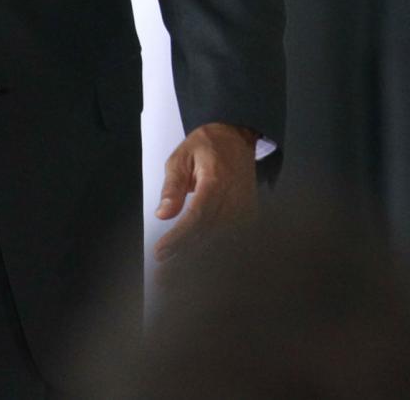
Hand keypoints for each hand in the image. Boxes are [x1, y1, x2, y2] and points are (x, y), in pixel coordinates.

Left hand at [152, 120, 259, 264]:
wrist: (236, 138)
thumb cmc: (208, 146)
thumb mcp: (181, 157)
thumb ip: (172, 186)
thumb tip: (163, 213)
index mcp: (216, 181)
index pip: (197, 216)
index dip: (178, 238)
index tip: (160, 252)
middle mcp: (234, 198)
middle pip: (208, 234)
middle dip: (183, 254)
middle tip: (161, 271)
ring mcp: (245, 208)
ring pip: (219, 241)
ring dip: (196, 255)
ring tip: (173, 270)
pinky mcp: (249, 215)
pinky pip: (230, 239)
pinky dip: (212, 250)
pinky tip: (195, 260)